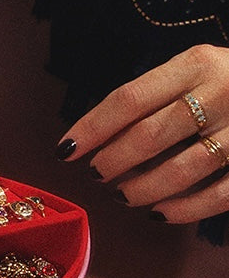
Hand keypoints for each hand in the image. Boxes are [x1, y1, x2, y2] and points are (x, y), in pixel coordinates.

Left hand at [58, 43, 228, 222]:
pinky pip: (218, 195)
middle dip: (113, 161)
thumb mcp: (191, 71)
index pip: (129, 99)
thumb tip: (93, 138)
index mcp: (196, 65)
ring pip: (180, 170)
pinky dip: (182, 210)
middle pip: (150, 136)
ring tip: (122, 194)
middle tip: (98, 173)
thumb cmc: (224, 83)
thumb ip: (151, 97)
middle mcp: (221, 92)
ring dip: (141, 189)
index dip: (92, 128)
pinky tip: (158, 213)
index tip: (65, 150)